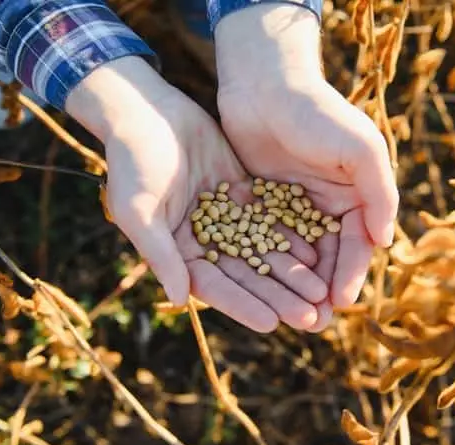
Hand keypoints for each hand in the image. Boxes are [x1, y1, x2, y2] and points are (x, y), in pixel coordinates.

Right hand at [65, 57, 327, 331]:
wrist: (145, 110)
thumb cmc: (132, 161)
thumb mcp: (140, 209)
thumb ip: (160, 254)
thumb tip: (179, 301)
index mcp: (176, 251)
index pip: (215, 287)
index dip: (243, 306)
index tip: (272, 324)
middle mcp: (203, 240)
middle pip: (247, 275)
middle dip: (278, 297)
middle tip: (311, 317)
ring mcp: (225, 216)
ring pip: (263, 250)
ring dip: (291, 272)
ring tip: (322, 291)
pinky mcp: (240, 191)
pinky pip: (270, 218)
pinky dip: (292, 234)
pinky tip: (318, 250)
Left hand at [214, 5, 399, 330]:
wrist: (265, 85)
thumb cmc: (318, 113)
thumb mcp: (360, 149)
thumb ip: (379, 193)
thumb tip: (386, 241)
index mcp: (357, 194)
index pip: (357, 243)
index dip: (352, 273)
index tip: (343, 302)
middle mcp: (328, 204)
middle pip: (329, 257)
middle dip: (324, 289)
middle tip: (316, 322)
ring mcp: (294, 205)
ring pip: (298, 255)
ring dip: (297, 286)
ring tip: (291, 316)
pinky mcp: (262, 202)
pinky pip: (267, 240)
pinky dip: (268, 265)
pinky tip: (262, 289)